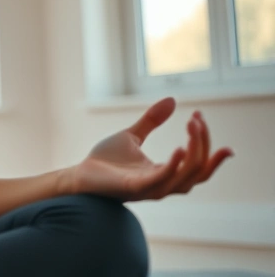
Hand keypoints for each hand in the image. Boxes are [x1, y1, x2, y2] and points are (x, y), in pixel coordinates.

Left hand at [62, 97, 233, 201]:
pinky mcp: (135, 188)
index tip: (200, 116)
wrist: (79, 174)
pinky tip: (180, 148)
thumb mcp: (132, 135)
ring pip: (188, 176)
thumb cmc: (105, 160)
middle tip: (197, 119)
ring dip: (195, 150)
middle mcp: (164, 184)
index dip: (208, 145)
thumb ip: (151, 120)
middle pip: (199, 170)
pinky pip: (162, 180)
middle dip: (203, 143)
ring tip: (193, 125)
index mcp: (165, 173)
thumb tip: (172, 99)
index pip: (200, 166)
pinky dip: (174, 166)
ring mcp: (151, 188)